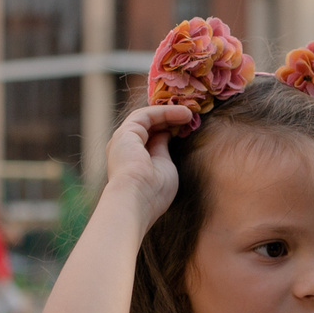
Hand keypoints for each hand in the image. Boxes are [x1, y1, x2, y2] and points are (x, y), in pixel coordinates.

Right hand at [101, 106, 192, 227]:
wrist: (136, 200)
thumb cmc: (154, 192)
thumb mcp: (165, 166)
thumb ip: (163, 149)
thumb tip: (166, 134)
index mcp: (132, 161)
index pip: (151, 138)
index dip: (169, 130)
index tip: (188, 128)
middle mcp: (124, 148)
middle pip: (148, 126)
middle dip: (169, 119)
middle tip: (190, 117)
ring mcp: (123, 140)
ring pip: (147, 118)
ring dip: (169, 113)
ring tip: (190, 113)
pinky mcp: (125, 132)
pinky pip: (146, 115)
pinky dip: (165, 112)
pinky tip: (183, 113)